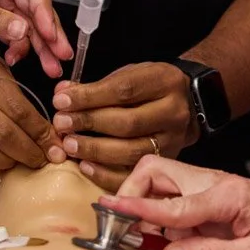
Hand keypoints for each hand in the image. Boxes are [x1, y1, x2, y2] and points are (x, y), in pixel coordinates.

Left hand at [0, 0, 71, 75]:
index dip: (44, 9)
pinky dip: (18, 47)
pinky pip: (12, 34)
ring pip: (27, 23)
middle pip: (34, 6)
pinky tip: (17, 59)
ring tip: (50, 66)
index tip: (51, 33)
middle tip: (61, 55)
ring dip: (38, 45)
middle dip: (48, 32)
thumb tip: (24, 31)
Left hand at [51, 62, 197, 189]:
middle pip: (127, 122)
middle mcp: (173, 112)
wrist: (188, 106)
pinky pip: (134, 173)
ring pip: (131, 151)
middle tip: (62, 124)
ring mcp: (172, 141)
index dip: (89, 97)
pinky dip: (106, 173)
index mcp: (165, 82)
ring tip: (69, 145)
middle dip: (89, 124)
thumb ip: (97, 86)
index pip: (123, 90)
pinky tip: (85, 165)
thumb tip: (62, 94)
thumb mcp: (130, 75)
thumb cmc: (152, 89)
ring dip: (94, 150)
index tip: (61, 101)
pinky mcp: (166, 163)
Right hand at [103, 155, 249, 249]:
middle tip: (128, 228)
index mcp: (227, 195)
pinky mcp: (213, 201)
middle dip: (133, 194)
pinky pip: (177, 206)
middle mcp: (215, 184)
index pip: (170, 203)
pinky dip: (169, 225)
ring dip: (152, 215)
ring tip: (164, 249)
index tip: (109, 211)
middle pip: (155, 172)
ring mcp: (212, 190)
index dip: (136, 209)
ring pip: (162, 187)